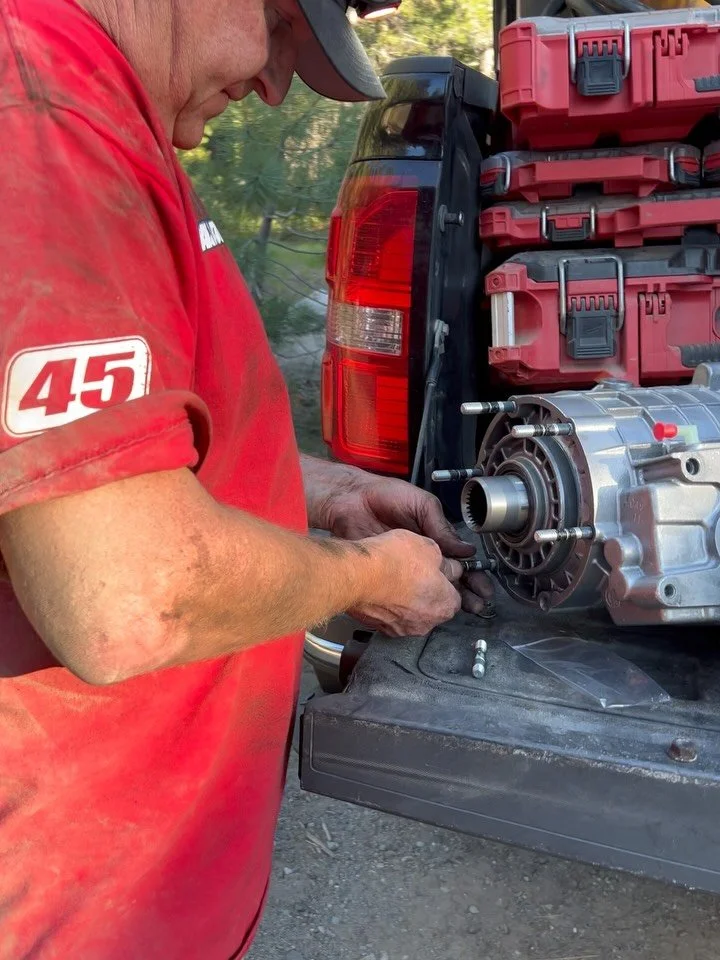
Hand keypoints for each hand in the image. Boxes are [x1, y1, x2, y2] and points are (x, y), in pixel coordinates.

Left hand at [305, 460, 494, 617]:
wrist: (351, 501)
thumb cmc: (386, 496)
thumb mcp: (422, 505)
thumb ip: (441, 527)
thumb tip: (465, 550)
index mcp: (435, 536)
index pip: (459, 560)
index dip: (473, 574)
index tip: (484, 589)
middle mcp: (423, 555)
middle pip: (449, 579)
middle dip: (465, 593)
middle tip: (477, 606)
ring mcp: (405, 566)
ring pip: (429, 589)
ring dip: (446, 602)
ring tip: (461, 612)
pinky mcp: (387, 573)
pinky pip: (405, 590)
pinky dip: (416, 601)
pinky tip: (427, 610)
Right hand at [350, 529, 462, 636]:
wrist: (358, 574)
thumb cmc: (394, 561)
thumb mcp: (430, 548)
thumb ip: (445, 562)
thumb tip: (450, 567)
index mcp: (445, 606)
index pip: (455, 596)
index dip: (445, 580)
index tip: (438, 569)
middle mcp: (426, 624)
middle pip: (432, 607)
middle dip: (426, 591)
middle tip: (414, 571)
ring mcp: (401, 629)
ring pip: (409, 613)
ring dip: (405, 599)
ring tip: (395, 577)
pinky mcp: (379, 627)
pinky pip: (389, 616)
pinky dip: (387, 604)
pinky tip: (381, 586)